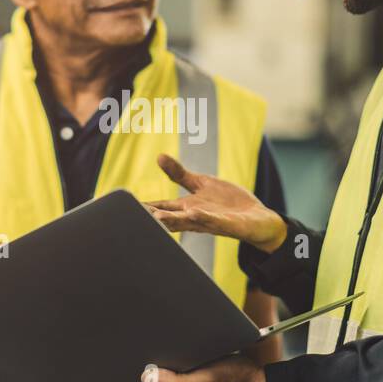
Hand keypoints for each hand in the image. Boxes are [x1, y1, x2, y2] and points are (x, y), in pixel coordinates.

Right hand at [146, 154, 287, 252]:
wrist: (258, 219)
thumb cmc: (228, 204)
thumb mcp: (201, 184)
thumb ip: (179, 173)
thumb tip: (158, 156)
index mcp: (187, 207)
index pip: (160, 206)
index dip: (144, 206)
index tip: (125, 206)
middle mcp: (195, 216)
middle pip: (170, 217)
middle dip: (153, 215)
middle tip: (135, 214)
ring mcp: (211, 221)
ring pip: (188, 222)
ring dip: (173, 220)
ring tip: (157, 217)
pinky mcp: (229, 224)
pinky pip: (216, 221)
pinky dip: (206, 217)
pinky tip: (196, 212)